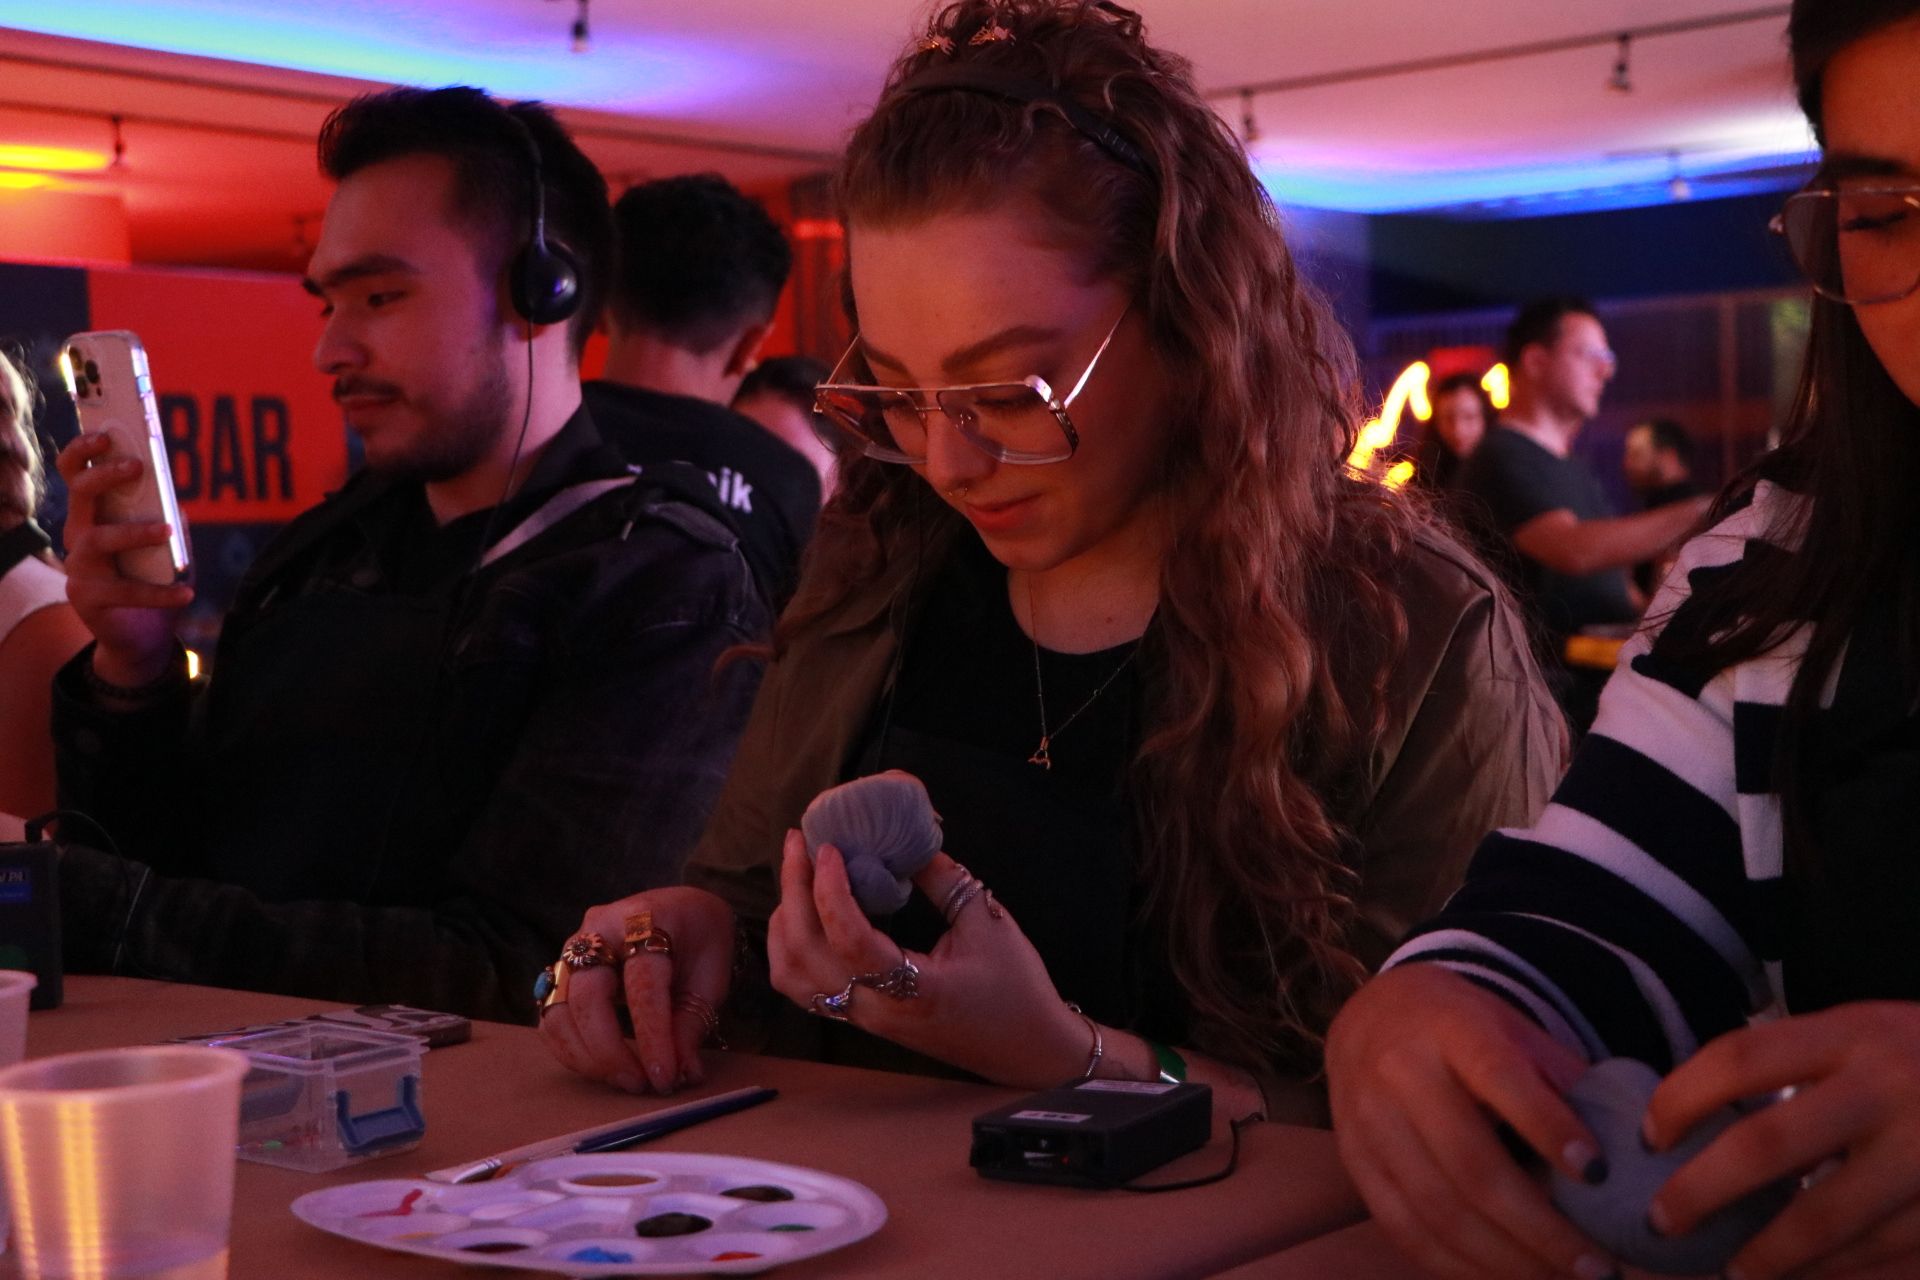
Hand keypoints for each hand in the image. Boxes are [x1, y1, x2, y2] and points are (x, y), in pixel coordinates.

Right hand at [55, 433, 191, 684]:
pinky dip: (160, 592)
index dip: (84, 449)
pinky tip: (187, 592)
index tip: (107, 432)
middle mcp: (78, 535)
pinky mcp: (87, 598)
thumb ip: (165, 518)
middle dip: (104, 475)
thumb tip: (173, 500)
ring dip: (134, 531)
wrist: (141, 633)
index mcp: (93, 514)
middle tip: (136, 466)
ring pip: (99, 539)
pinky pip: (125, 591)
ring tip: (166, 531)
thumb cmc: (151, 577)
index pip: (75, 472)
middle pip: (80, 493)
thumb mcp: (162, 544)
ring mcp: (78, 567)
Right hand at [538, 886, 735, 1094]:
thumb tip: (682, 1074)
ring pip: (558, 1010)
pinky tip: (602, 1068)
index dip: (652, 1036)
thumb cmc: (699, 942)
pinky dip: (571, 1050)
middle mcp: (601, 928)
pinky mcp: (561, 973)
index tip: (664, 1076)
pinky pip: (551, 1018)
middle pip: (587, 996)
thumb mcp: (710, 979)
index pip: (643, 985)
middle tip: (640, 1084)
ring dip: (586, 1057)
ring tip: (625, 1080)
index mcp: (647, 920)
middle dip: (610, 1050)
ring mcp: (574, 949)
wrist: (682, 912)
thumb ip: (691, 1025)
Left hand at [767, 832, 1087, 1087]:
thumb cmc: (1015, 988)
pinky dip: (791, 947)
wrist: (1027, 1049)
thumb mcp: (987, 923)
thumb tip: (905, 840)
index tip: (829, 847)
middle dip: (793, 890)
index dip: (830, 889)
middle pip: (804, 954)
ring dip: (784, 921)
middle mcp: (876, 1010)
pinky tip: (804, 913)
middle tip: (797, 842)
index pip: (850, 940)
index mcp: (912, 989)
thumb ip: (942, 879)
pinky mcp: (861, 1020)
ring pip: (792, 977)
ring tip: (797, 875)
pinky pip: (803, 988)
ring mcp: (863, 1019)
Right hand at [1327, 964, 1615, 1279]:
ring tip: (1562, 1279)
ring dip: (1508, 1261)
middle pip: (1470, 1166)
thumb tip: (1627, 1152)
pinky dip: (1459, 1267)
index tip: (1599, 1174)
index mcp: (1449, 1029)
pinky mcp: (1354, 1163)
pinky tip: (1505, 1277)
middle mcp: (1399, 1073)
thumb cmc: (1462, 1030)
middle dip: (1542, 1229)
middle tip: (1599, 1267)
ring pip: (1438, 1211)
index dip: (1547, 1126)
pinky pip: (1406, 1231)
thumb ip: (1562, 1081)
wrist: (1370, 1017)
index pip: (1499, 1076)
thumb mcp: (1513, 1030)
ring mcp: (1368, 1122)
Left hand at [1645, 1002, 1919, 1278]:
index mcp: (1855, 1033)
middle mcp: (1891, 1089)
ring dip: (1769, 1255)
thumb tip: (1697, 1124)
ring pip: (1827, 1220)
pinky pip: (1887, 1258)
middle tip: (1663, 1221)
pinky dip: (1839, 1275)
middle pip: (1770, 1145)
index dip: (1681, 1098)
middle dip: (1702, 1189)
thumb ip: (1798, 1069)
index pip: (1740, 1058)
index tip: (1649, 1136)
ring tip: (1734, 1269)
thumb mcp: (1868, 1036)